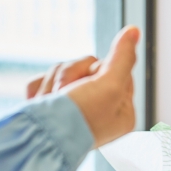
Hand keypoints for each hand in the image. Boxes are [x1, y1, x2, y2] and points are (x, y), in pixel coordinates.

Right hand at [40, 26, 139, 147]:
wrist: (35, 139)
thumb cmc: (76, 119)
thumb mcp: (109, 85)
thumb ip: (122, 57)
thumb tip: (135, 31)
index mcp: (121, 113)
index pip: (117, 69)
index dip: (101, 69)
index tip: (93, 84)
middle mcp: (100, 112)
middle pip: (89, 67)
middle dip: (73, 74)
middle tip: (68, 93)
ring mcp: (73, 110)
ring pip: (66, 71)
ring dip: (55, 81)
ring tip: (51, 102)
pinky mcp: (50, 107)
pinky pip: (45, 81)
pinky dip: (39, 89)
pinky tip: (39, 103)